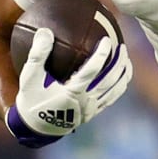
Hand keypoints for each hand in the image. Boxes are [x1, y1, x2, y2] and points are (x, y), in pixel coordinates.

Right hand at [6, 28, 131, 147]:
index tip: (107, 40)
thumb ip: (38, 54)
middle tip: (122, 47)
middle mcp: (85, 102)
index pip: (92, 71)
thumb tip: (45, 31)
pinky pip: (110, 99)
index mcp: (72, 93)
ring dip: (123, 76)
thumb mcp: (30, 76)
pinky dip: (118, 88)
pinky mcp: (92, 114)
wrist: (36, 127)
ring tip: (127, 61)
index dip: (101, 55)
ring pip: (113, 92)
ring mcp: (91, 109)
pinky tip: (121, 78)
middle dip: (118, 63)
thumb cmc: (32, 99)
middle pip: (109, 81)